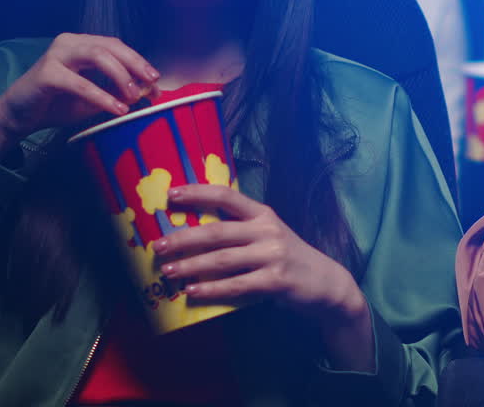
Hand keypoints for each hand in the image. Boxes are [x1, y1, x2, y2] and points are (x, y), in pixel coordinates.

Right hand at [0, 34, 158, 158]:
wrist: (18, 116)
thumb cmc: (56, 104)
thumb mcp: (93, 99)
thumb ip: (116, 92)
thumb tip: (146, 91)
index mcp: (82, 44)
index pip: (117, 46)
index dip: (139, 62)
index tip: (157, 83)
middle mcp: (70, 43)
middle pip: (111, 46)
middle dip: (135, 64)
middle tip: (152, 83)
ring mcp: (56, 55)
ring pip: (98, 56)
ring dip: (121, 76)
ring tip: (134, 96)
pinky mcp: (46, 73)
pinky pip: (81, 83)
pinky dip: (102, 96)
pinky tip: (117, 108)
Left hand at [155, 184, 373, 369]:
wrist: (325, 282)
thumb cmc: (288, 258)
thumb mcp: (268, 235)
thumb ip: (240, 230)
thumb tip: (192, 233)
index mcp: (263, 214)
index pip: (226, 196)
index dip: (197, 193)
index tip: (170, 194)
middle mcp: (267, 230)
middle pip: (217, 231)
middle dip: (183, 238)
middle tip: (158, 246)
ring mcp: (273, 255)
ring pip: (222, 260)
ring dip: (191, 266)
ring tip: (168, 271)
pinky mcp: (276, 281)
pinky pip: (236, 285)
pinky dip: (211, 289)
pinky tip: (193, 291)